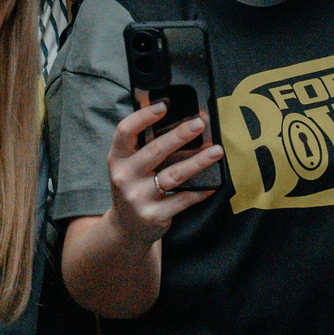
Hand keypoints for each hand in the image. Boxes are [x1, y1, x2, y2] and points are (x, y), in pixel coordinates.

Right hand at [106, 99, 223, 243]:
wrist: (126, 228)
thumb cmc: (134, 187)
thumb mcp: (129, 166)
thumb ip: (144, 145)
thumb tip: (178, 119)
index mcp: (117, 159)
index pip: (125, 132)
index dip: (143, 117)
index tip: (163, 106)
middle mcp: (124, 177)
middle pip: (155, 151)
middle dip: (179, 135)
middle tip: (199, 123)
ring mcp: (138, 198)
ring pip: (174, 175)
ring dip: (198, 161)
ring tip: (216, 151)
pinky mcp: (154, 216)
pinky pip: (183, 200)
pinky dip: (200, 191)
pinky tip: (213, 184)